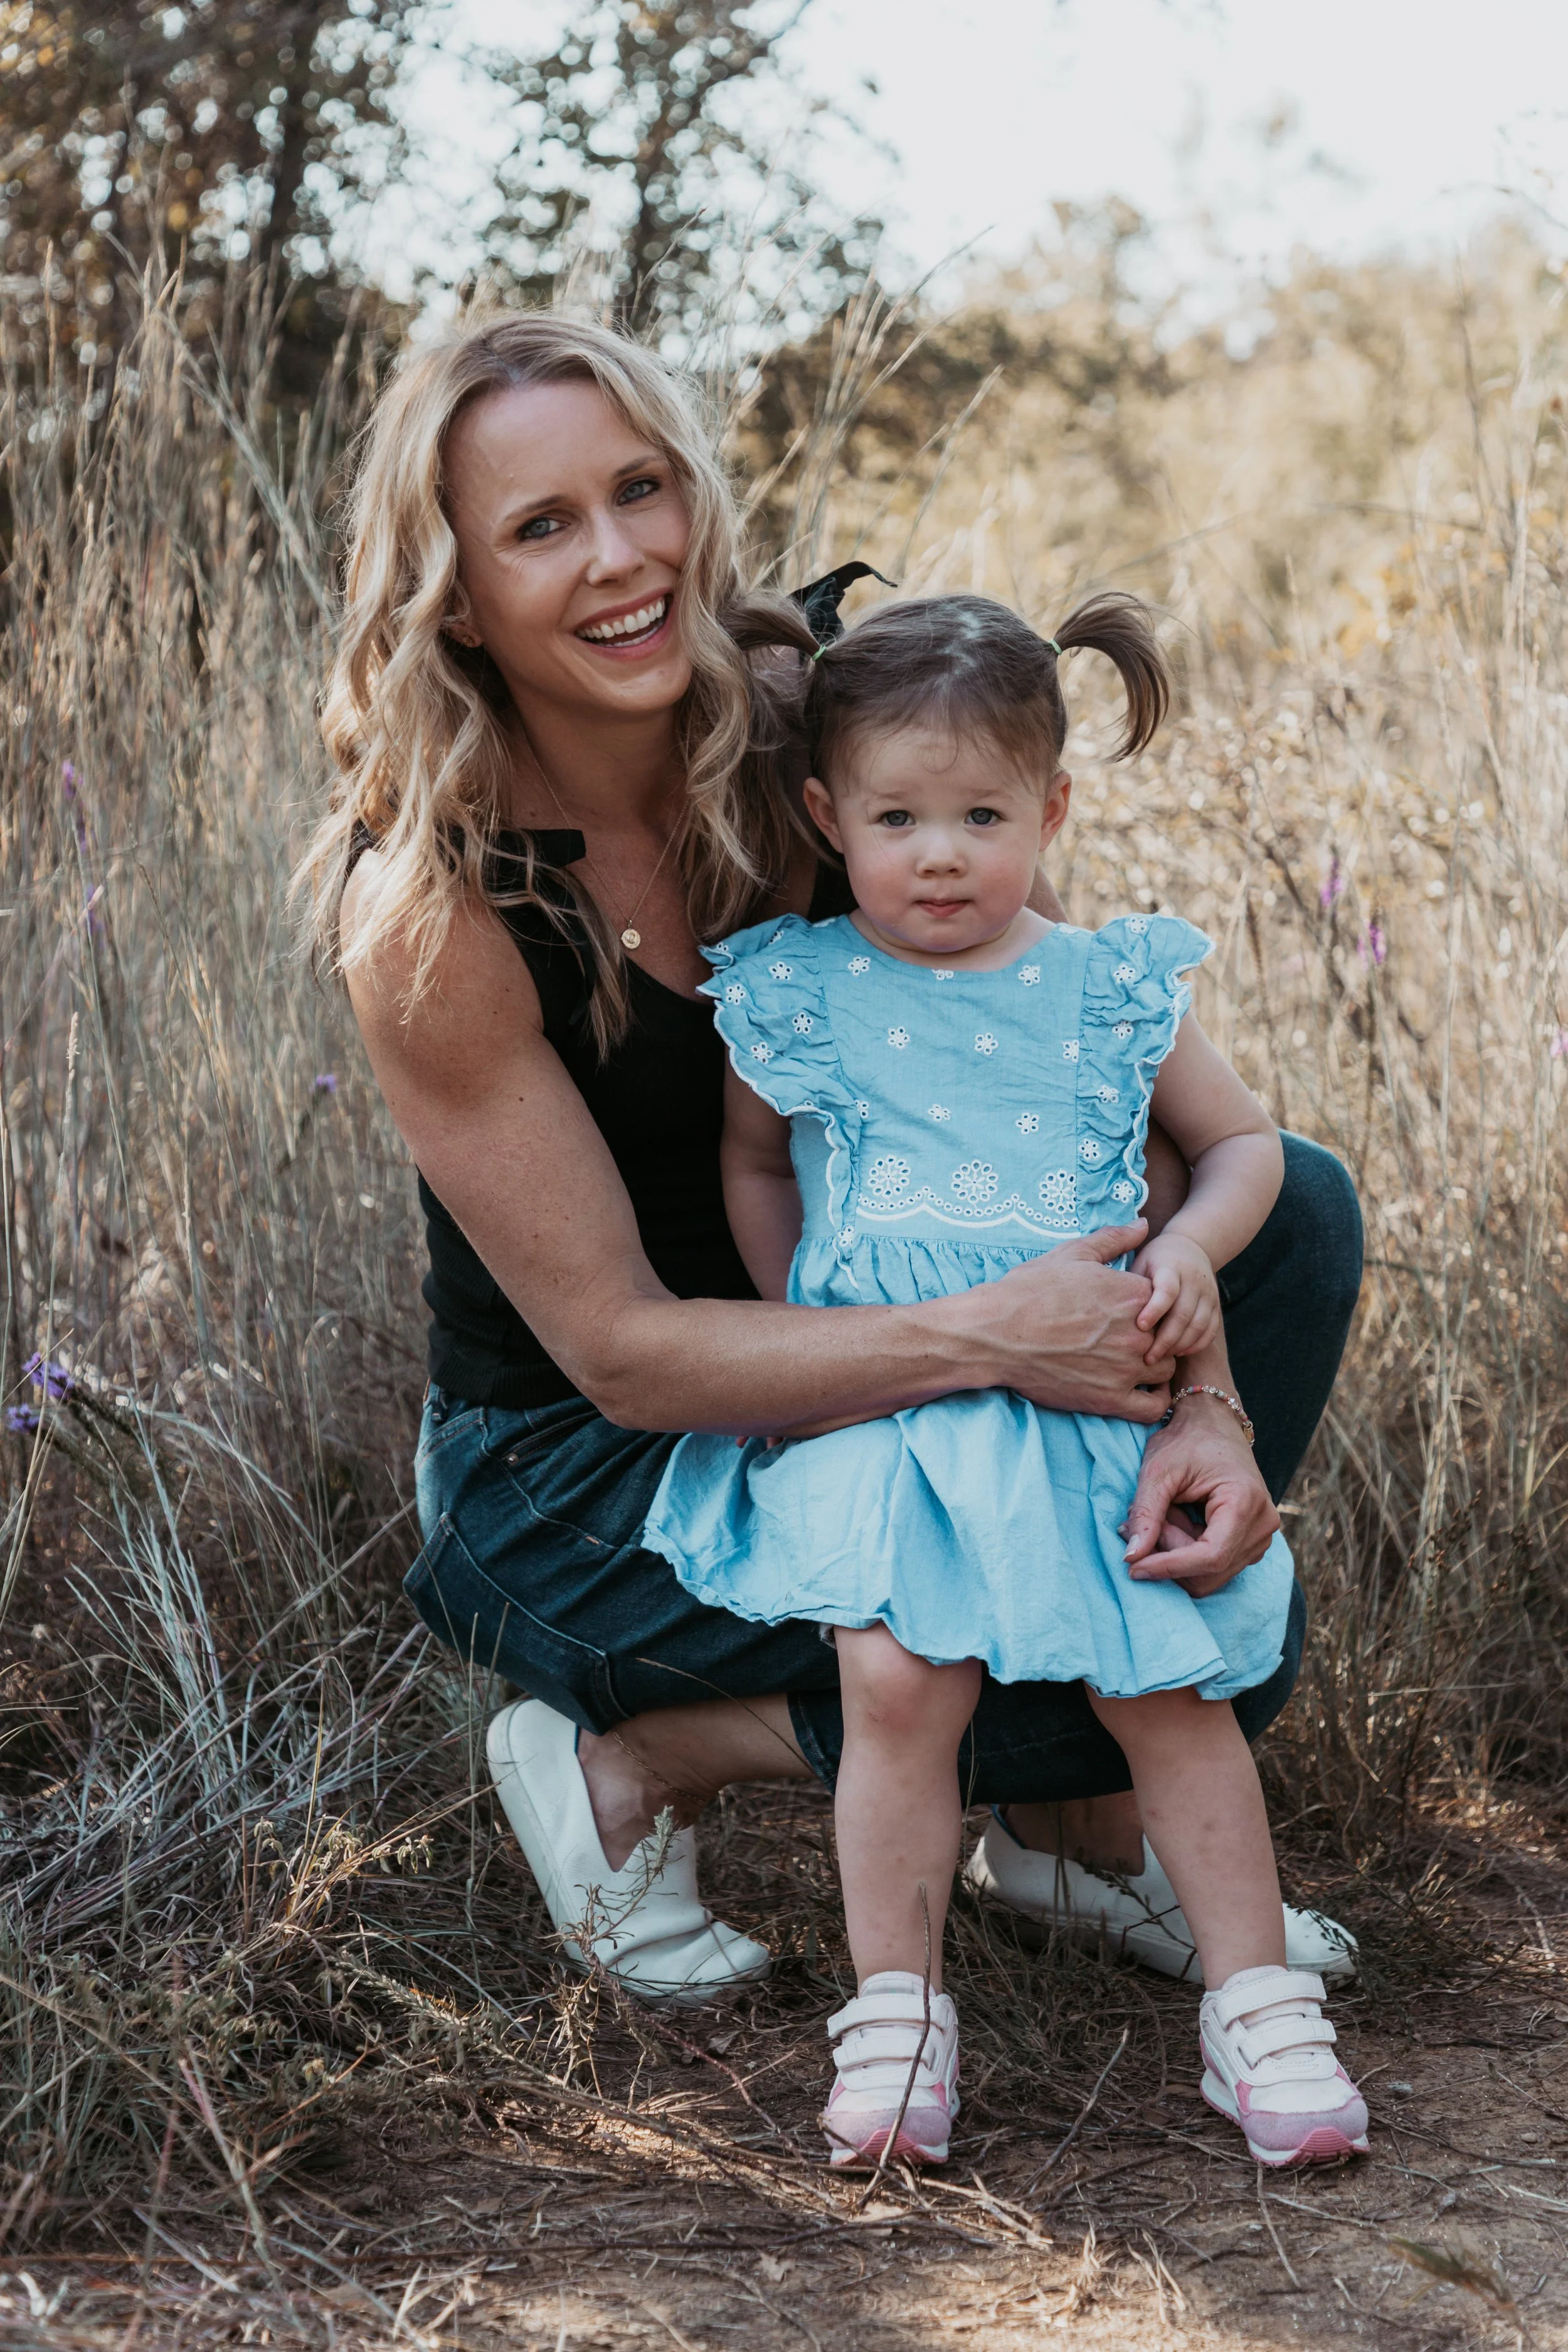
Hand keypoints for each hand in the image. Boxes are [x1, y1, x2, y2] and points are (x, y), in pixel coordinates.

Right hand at [957, 1219, 1174, 1419]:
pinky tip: (1142, 1390)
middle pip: (1168, 1335)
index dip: (1148, 1305)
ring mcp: (1126, 1368)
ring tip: (1131, 1361)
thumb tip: (1142, 1224)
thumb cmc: (1029, 1290)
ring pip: (1165, 1370)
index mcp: (1133, 1294)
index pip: (1165, 1301)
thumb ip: (1113, 1239)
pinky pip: (1153, 1408)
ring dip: (1154, 1365)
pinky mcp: (1110, 1399)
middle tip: (1124, 1335)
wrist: (995, 1334)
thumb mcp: (1072, 1254)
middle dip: (1153, 1334)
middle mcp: (1138, 1332)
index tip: (1126, 1310)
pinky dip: (1155, 1401)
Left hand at [1120, 1391, 1278, 1595]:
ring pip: (1209, 1574)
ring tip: (1163, 1514)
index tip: (1132, 1568)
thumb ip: (1145, 1513)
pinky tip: (1176, 1520)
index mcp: (1246, 1502)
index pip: (1210, 1557)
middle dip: (1169, 1556)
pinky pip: (1213, 1566)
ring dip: (1176, 1552)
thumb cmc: (1186, 1441)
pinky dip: (1186, 1552)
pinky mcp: (1250, 1543)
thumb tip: (1131, 1558)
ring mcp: (1260, 1536)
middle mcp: (1262, 1525)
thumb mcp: (1158, 1470)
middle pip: (1209, 1571)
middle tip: (1142, 1525)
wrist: (1213, 1424)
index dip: (1169, 1567)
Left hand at [1131, 1231, 1220, 1362]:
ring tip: (1161, 1357)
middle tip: (1147, 1357)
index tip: (1140, 1327)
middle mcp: (1194, 1280)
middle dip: (1165, 1339)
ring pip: (1199, 1325)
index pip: (1167, 1290)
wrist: (1191, 1246)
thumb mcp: (1141, 1262)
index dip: (1155, 1310)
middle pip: (1183, 1314)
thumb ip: (1133, 1284)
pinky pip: (1210, 1329)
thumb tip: (1115, 1314)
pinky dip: (1196, 1345)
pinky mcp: (1216, 1304)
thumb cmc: (1155, 1260)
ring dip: (1180, 1345)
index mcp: (1171, 1267)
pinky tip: (1179, 1353)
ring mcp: (1208, 1293)